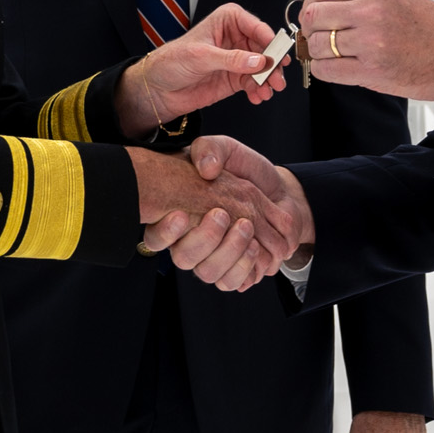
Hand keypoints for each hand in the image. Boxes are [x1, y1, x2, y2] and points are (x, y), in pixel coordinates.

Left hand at [120, 2, 284, 133]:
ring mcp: (238, 58)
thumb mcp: (201, 56)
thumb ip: (231, 59)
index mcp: (228, 20)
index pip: (257, 27)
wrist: (158, 88)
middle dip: (272, 65)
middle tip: (276, 79)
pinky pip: (255, 82)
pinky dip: (259, 90)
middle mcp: (236, 37)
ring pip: (263, 67)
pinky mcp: (236, 77)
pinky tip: (258, 97)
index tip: (277, 57)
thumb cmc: (172, 61)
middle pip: (265, 49)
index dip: (270, 42)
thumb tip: (258, 61)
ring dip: (268, 80)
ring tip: (266, 91)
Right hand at [128, 144, 293, 287]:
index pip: (155, 236)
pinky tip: (255, 246)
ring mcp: (210, 260)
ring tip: (247, 226)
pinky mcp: (233, 272)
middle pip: (183, 258)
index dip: (165, 232)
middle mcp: (188, 243)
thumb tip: (206, 169)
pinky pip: (231, 282)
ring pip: (208, 273)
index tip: (181, 215)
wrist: (279, 192)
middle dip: (205, 238)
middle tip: (223, 214)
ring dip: (229, 252)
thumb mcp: (225, 150)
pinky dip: (245, 267)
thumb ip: (209, 150)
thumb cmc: (244, 170)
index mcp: (176, 215)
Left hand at [296, 0, 433, 105]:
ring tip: (330, 55)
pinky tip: (333, 68)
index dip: (310, 5)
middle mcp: (370, 9)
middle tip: (315, 37)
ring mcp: (369, 40)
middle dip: (310, 29)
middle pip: (314, 16)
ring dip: (318, 52)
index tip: (310, 15)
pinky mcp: (371, 70)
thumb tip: (324, 8)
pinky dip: (323, 70)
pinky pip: (327, 70)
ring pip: (318, 44)